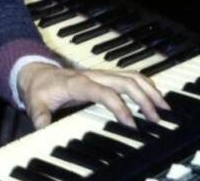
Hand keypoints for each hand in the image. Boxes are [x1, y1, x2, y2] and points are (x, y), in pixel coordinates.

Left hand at [17, 62, 169, 128]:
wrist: (36, 72)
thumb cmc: (39, 89)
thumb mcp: (35, 103)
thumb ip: (39, 115)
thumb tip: (43, 128)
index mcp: (77, 83)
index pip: (104, 92)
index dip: (119, 106)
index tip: (132, 124)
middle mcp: (92, 75)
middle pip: (124, 81)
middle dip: (143, 98)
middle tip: (157, 119)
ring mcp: (100, 74)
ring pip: (130, 75)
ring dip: (149, 89)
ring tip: (164, 108)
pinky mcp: (104, 76)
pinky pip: (129, 76)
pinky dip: (145, 85)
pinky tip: (154, 97)